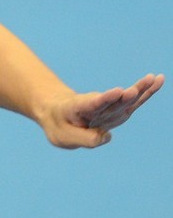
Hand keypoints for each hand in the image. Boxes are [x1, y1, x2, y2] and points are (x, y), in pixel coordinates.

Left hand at [41, 73, 163, 148]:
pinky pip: (133, 101)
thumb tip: (108, 136)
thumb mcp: (64, 137)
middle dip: (122, 98)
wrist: (58, 113)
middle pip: (111, 102)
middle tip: (132, 91)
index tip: (118, 91)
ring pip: (124, 99)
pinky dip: (146, 92)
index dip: (104, 99)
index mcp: (78, 109)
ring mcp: (108, 107)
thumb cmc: (61, 125)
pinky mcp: (118, 109)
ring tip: (152, 79)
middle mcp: (95, 105)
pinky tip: (159, 80)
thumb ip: (84, 139)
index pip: (91, 104)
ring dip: (139, 90)